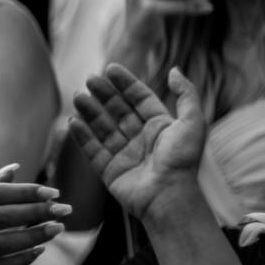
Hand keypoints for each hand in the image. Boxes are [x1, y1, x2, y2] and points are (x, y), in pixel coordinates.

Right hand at [0, 164, 68, 264]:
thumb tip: (15, 168)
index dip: (26, 192)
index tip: (52, 192)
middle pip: (2, 216)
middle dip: (36, 212)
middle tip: (64, 210)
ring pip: (1, 242)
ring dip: (32, 236)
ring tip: (56, 230)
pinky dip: (19, 260)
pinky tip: (37, 252)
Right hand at [70, 64, 207, 224]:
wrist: (168, 196)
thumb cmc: (183, 161)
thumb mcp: (193, 122)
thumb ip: (186, 94)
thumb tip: (174, 69)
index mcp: (161, 126)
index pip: (140, 99)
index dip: (126, 84)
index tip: (111, 69)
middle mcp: (141, 138)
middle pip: (118, 111)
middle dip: (104, 94)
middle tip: (89, 79)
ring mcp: (124, 154)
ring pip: (103, 128)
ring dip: (90, 111)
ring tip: (77, 96)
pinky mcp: (109, 170)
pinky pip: (92, 149)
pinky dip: (82, 136)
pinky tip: (72, 122)